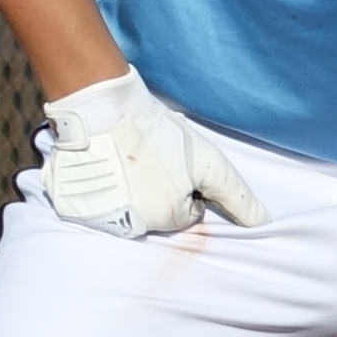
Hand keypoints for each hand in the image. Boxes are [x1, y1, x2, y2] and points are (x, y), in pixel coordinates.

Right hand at [26, 72, 265, 237]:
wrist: (102, 110)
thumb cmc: (158, 133)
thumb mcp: (208, 161)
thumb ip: (235, 195)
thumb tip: (262, 221)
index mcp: (168, 218)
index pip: (186, 210)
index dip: (186, 184)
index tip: (174, 162)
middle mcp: (134, 226)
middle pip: (157, 214)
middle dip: (158, 190)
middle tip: (151, 159)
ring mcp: (101, 218)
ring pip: (128, 211)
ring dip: (128, 191)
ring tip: (126, 160)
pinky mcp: (74, 208)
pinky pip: (93, 208)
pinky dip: (97, 192)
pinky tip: (102, 168)